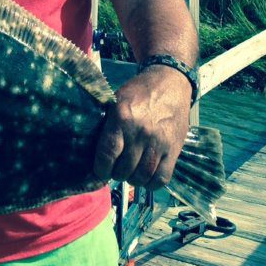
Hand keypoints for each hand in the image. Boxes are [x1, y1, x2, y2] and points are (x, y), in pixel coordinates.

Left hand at [93, 66, 189, 186]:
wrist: (170, 82)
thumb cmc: (138, 92)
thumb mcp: (116, 100)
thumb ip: (106, 123)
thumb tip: (91, 149)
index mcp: (122, 118)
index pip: (107, 154)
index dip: (101, 169)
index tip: (99, 171)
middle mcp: (141, 132)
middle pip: (124, 168)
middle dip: (116, 174)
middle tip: (115, 170)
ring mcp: (159, 142)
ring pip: (142, 176)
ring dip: (132, 180)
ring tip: (129, 173)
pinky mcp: (175, 149)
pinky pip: (162, 177)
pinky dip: (151, 183)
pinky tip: (146, 177)